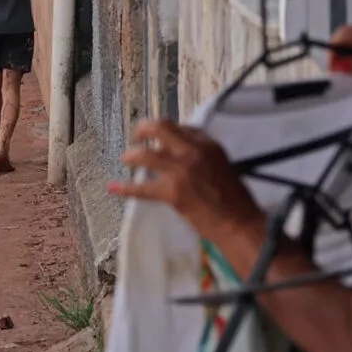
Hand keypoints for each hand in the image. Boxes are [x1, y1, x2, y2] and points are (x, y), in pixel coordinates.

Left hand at [109, 120, 264, 244]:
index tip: (161, 140)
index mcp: (209, 144)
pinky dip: (125, 188)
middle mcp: (193, 152)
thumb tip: (180, 155)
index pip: (182, 128)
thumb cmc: (235, 199)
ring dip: (132, 156)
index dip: (168, 132)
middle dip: (143, 129)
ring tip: (125, 158)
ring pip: (146, 155)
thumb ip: (203, 156)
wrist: (239, 223)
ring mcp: (181, 171)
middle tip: (137, 136)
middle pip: (160, 129)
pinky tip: (113, 187)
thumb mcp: (223, 166)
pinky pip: (142, 188)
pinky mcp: (172, 193)